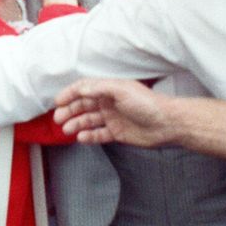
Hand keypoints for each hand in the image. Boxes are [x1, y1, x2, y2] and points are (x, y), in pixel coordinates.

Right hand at [52, 77, 172, 144]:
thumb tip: (81, 89)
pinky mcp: (117, 133)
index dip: (70, 93)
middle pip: (83, 105)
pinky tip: (81, 137)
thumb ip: (99, 88)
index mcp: (110, 89)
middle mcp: (110, 102)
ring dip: (76, 124)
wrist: (167, 124)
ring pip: (89, 120)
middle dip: (69, 111)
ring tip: (67, 129)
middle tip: (58, 118)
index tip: (58, 101)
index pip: (85, 89)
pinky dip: (89, 136)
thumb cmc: (148, 104)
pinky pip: (98, 134)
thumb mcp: (121, 90)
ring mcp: (113, 118)